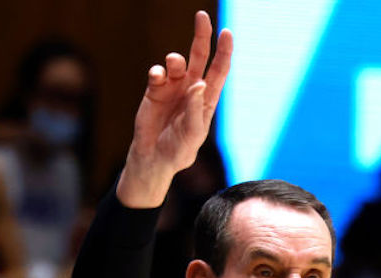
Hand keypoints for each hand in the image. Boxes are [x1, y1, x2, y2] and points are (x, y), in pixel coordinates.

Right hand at [117, 11, 232, 207]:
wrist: (154, 157)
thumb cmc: (179, 150)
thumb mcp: (192, 133)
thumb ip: (195, 109)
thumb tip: (198, 84)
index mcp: (207, 98)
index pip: (219, 70)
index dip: (224, 51)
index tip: (227, 33)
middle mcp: (191, 89)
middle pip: (199, 56)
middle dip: (202, 36)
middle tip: (202, 16)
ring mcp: (173, 88)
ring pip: (177, 62)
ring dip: (176, 59)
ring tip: (173, 63)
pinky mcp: (155, 90)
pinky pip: (157, 73)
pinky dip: (157, 71)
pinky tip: (157, 77)